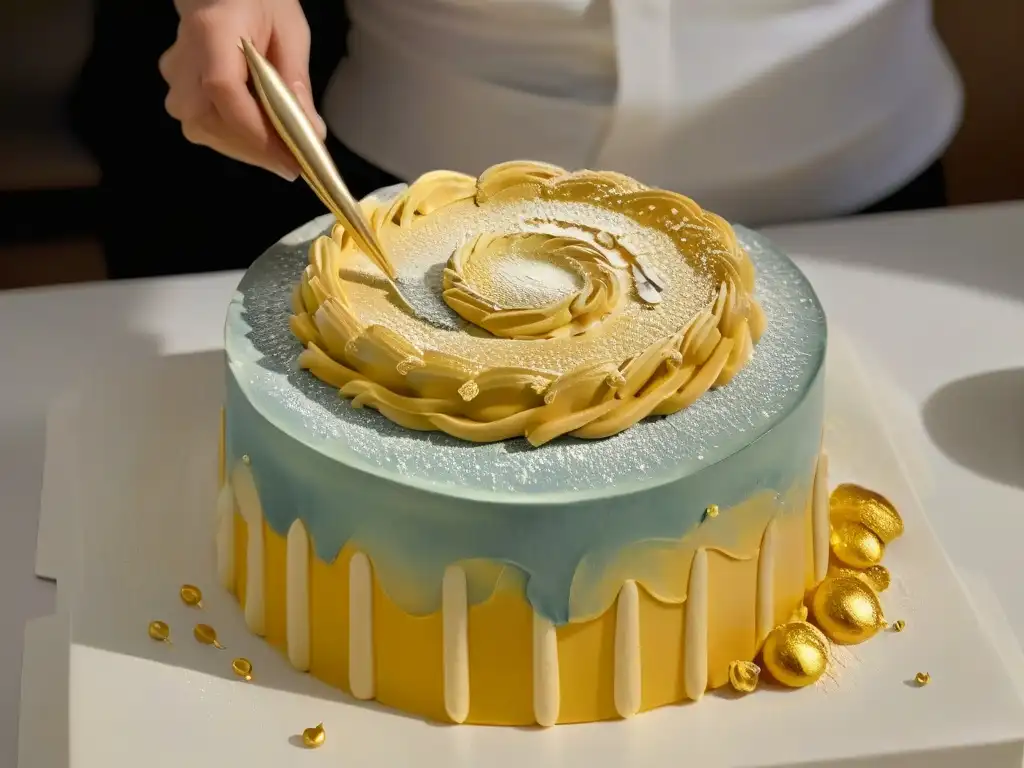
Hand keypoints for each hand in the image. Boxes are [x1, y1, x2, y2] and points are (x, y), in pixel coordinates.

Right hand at [159, 0, 326, 179]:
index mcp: (211, 32)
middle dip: (257, 149)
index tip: (291, 158)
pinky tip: (261, 140)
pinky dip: (236, 141)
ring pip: (205, 132)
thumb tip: (311, 132)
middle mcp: (182, 60)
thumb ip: (295, 80)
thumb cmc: (259, 4)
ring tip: (281, 153)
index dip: (258, 132)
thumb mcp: (289, 31)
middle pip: (211, 121)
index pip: (224, 91)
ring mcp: (173, 78)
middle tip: (294, 163)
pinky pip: (204, 128)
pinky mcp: (176, 93)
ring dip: (248, 150)